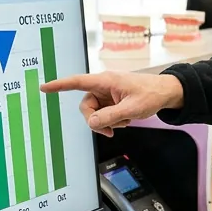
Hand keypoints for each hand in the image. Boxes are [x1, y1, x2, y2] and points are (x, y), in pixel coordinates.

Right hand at [39, 72, 183, 136]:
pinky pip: (105, 114)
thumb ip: (110, 116)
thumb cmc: (152, 94)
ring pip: (96, 112)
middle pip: (86, 106)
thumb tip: (91, 122)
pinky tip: (126, 119)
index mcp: (105, 81)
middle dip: (96, 120)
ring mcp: (108, 94)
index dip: (59, 85)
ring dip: (108, 121)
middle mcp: (104, 86)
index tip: (44, 87)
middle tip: (111, 130)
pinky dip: (113, 120)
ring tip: (125, 121)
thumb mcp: (131, 109)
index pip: (77, 82)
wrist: (167, 93)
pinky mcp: (112, 101)